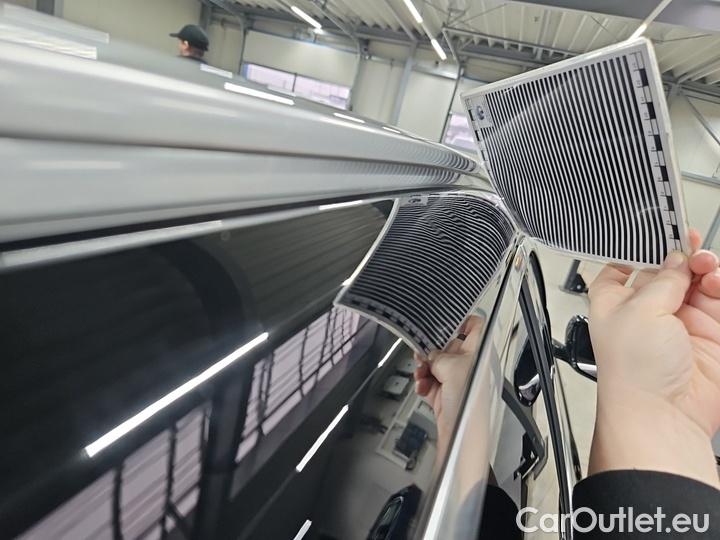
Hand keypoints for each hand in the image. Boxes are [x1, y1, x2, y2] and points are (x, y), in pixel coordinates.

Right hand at [414, 315, 484, 460]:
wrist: (461, 433)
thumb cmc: (468, 403)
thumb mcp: (452, 368)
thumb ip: (438, 356)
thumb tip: (430, 354)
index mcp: (478, 353)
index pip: (475, 327)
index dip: (462, 320)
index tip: (445, 318)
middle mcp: (468, 365)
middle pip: (448, 346)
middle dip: (432, 349)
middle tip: (423, 353)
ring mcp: (455, 380)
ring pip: (435, 364)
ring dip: (424, 367)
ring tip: (421, 373)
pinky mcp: (444, 394)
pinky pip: (429, 381)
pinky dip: (423, 382)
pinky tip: (422, 386)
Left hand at [588, 230, 719, 485]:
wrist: (665, 414)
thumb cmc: (633, 372)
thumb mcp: (638, 311)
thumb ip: (662, 279)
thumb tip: (677, 258)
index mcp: (615, 303)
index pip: (623, 267)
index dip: (641, 249)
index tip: (658, 230)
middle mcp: (646, 311)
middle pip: (669, 271)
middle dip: (682, 255)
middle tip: (692, 246)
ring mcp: (680, 323)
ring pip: (698, 283)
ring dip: (705, 268)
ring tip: (707, 266)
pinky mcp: (709, 335)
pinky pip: (718, 301)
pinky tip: (716, 281)